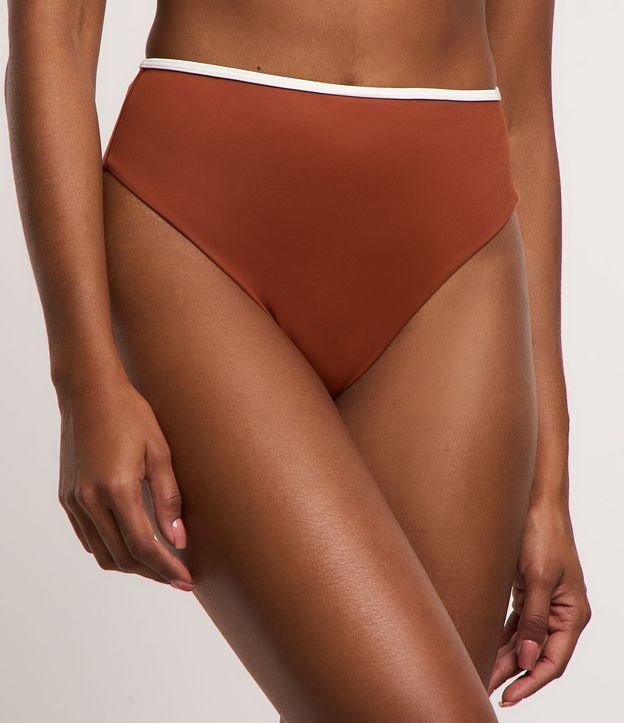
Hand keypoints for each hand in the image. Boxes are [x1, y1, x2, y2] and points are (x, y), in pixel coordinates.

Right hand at [57, 373, 194, 590]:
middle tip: (178, 576)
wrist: (89, 392)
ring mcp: (74, 501)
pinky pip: (89, 538)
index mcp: (116, 489)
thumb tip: (179, 540)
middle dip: (153, 572)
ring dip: (132, 565)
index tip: (186, 579)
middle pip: (123, 557)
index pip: (144, 546)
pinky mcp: (67, 497)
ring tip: (160, 564)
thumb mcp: (159, 452)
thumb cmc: (130, 414)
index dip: (167, 568)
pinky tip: (132, 544)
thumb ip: (169, 498)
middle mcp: (89, 501)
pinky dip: (112, 549)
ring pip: (103, 553)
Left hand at [487, 501, 590, 706]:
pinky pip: (516, 624)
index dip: (529, 682)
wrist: (535, 502)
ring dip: (504, 657)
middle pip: (536, 654)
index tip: (507, 696)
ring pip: (524, 641)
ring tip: (481, 672)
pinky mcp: (528, 591)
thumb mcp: (536, 578)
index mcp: (572, 614)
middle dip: (511, 674)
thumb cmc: (542, 534)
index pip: (552, 661)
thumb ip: (532, 620)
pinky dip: (502, 637)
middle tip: (485, 686)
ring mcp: (544, 603)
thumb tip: (526, 658)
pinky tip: (486, 647)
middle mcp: (560, 613)